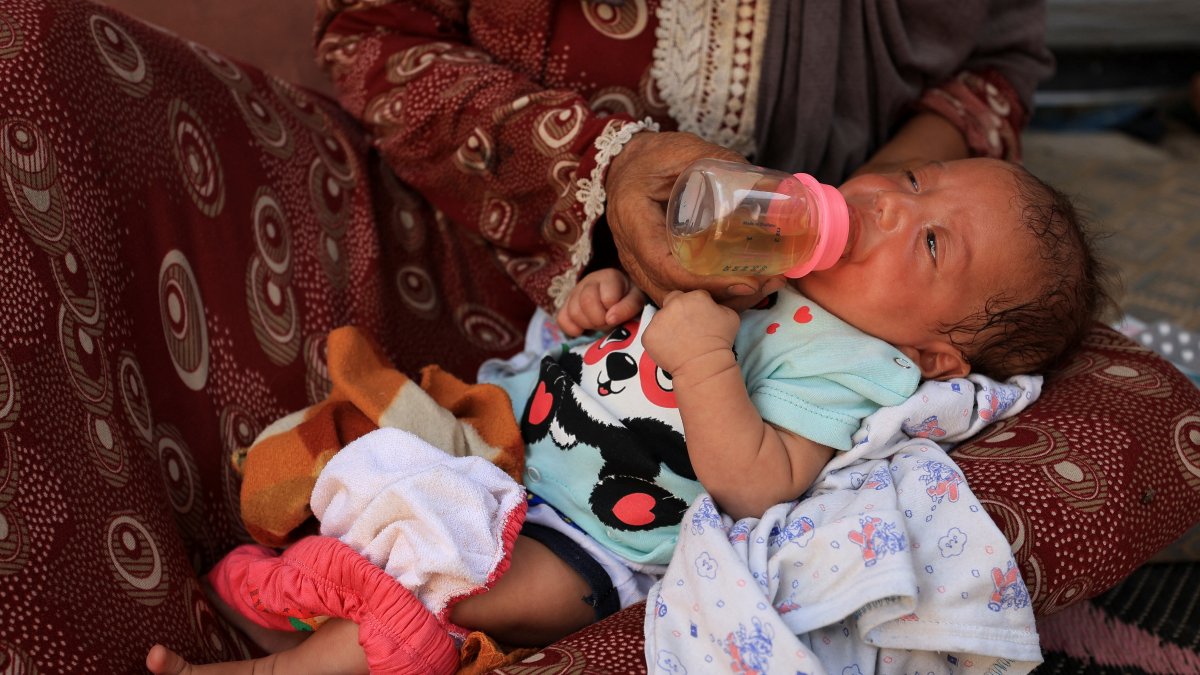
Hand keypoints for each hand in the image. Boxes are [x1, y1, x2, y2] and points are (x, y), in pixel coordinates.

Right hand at [556, 268, 645, 336]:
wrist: (618, 299)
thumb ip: (628, 307)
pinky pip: (561, 319)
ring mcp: (575, 292)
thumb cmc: (628, 299)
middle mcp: (589, 280)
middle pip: (586, 302)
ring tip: (598, 323)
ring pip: (573, 312)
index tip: (620, 315)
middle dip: (599, 319)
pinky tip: (584, 329)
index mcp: (609, 277)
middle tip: (608, 322)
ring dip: (587, 324)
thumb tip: (610, 318)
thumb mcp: (637, 301)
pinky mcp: (565, 305)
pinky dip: (572, 329)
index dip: (614, 313)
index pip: (607, 298)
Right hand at [604, 131, 785, 310]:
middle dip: (722, 297)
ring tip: (762, 287)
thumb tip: (765, 186)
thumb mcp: (684, 151)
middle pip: (674, 292)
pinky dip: (710, 296)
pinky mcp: (652, 269)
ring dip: (719, 301)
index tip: (746, 281)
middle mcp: (630, 252)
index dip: (706, 282)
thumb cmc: (653, 156)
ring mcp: (638, 265)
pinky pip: (678, 292)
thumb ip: (721, 163)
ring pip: (676, 299)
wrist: (627, 164)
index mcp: (634, 221)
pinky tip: (742, 286)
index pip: (667, 267)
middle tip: (765, 285)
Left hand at [642, 290, 739, 375]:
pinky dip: (659, 340)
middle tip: (685, 327)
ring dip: (667, 325)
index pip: (692, 295)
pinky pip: (652, 334)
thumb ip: (718, 305)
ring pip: (661, 318)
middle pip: (672, 301)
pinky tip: (670, 349)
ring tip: (678, 341)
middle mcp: (673, 303)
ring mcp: (658, 319)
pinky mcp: (648, 334)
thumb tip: (711, 305)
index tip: (699, 319)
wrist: (704, 365)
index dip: (695, 307)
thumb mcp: (730, 316)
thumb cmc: (721, 342)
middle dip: (677, 310)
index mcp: (694, 296)